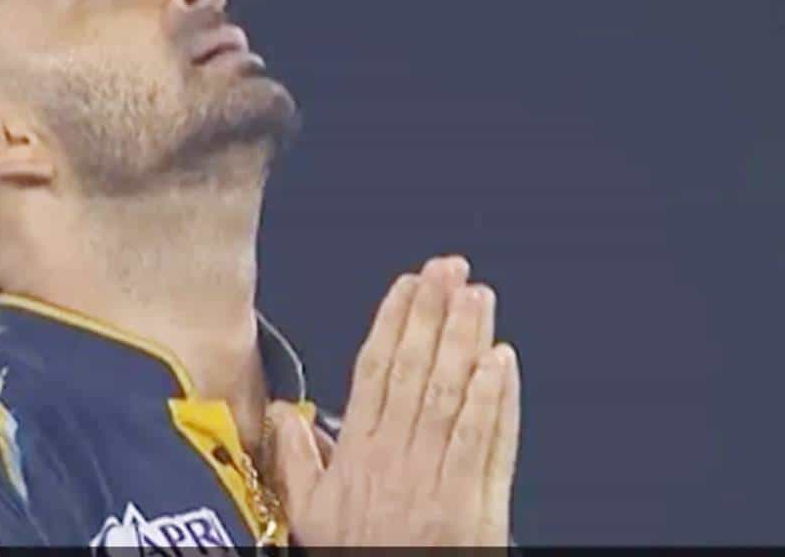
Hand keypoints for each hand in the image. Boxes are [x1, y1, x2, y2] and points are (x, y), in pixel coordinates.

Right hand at [268, 255, 520, 545]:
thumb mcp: (310, 516)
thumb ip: (297, 460)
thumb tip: (283, 413)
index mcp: (357, 455)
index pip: (376, 371)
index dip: (394, 321)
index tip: (409, 282)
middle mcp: (396, 458)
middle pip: (416, 371)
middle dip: (433, 313)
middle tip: (449, 268)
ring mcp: (438, 479)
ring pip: (452, 395)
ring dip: (466, 341)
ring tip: (478, 296)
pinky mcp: (476, 505)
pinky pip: (486, 442)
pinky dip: (495, 400)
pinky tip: (501, 362)